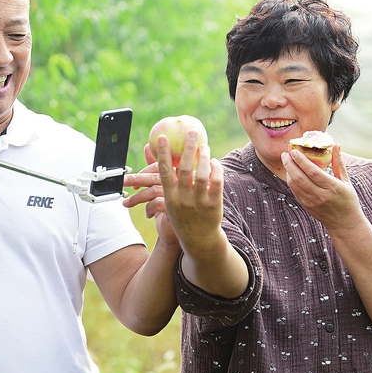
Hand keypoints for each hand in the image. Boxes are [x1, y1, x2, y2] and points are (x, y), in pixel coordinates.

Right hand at [125, 131, 223, 254]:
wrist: (199, 239)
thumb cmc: (183, 214)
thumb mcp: (170, 200)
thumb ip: (167, 180)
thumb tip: (154, 161)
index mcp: (170, 197)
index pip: (164, 172)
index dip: (163, 154)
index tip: (161, 137)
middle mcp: (183, 199)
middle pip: (186, 169)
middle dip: (189, 148)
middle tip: (192, 133)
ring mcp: (199, 202)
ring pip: (202, 174)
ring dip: (204, 157)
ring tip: (205, 146)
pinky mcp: (214, 205)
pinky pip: (216, 182)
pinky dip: (216, 169)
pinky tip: (214, 162)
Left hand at [280, 143, 362, 230]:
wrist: (344, 223)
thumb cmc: (348, 199)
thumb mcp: (346, 181)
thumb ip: (339, 163)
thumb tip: (336, 145)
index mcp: (332, 187)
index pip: (313, 172)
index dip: (302, 161)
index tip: (294, 150)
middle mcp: (320, 195)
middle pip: (300, 178)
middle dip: (290, 164)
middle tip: (285, 153)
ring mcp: (311, 202)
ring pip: (294, 184)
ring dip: (288, 171)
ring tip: (286, 160)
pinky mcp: (306, 206)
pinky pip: (294, 191)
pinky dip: (290, 180)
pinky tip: (290, 172)